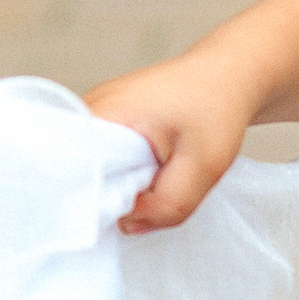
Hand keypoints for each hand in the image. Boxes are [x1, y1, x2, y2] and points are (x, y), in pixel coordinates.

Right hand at [84, 46, 256, 232]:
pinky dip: (125, 173)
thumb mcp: (204, 167)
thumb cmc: (217, 112)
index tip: (113, 218)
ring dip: (120, 185)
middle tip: (145, 202)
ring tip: (154, 181)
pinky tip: (150, 172)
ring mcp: (96, 112)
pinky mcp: (108, 119)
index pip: (71, 167)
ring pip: (94, 167)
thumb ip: (168, 205)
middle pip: (80, 171)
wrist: (227, 75)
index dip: (86, 199)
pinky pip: (104, 158)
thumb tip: (128, 225)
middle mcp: (90, 108)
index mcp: (105, 113)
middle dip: (108, 196)